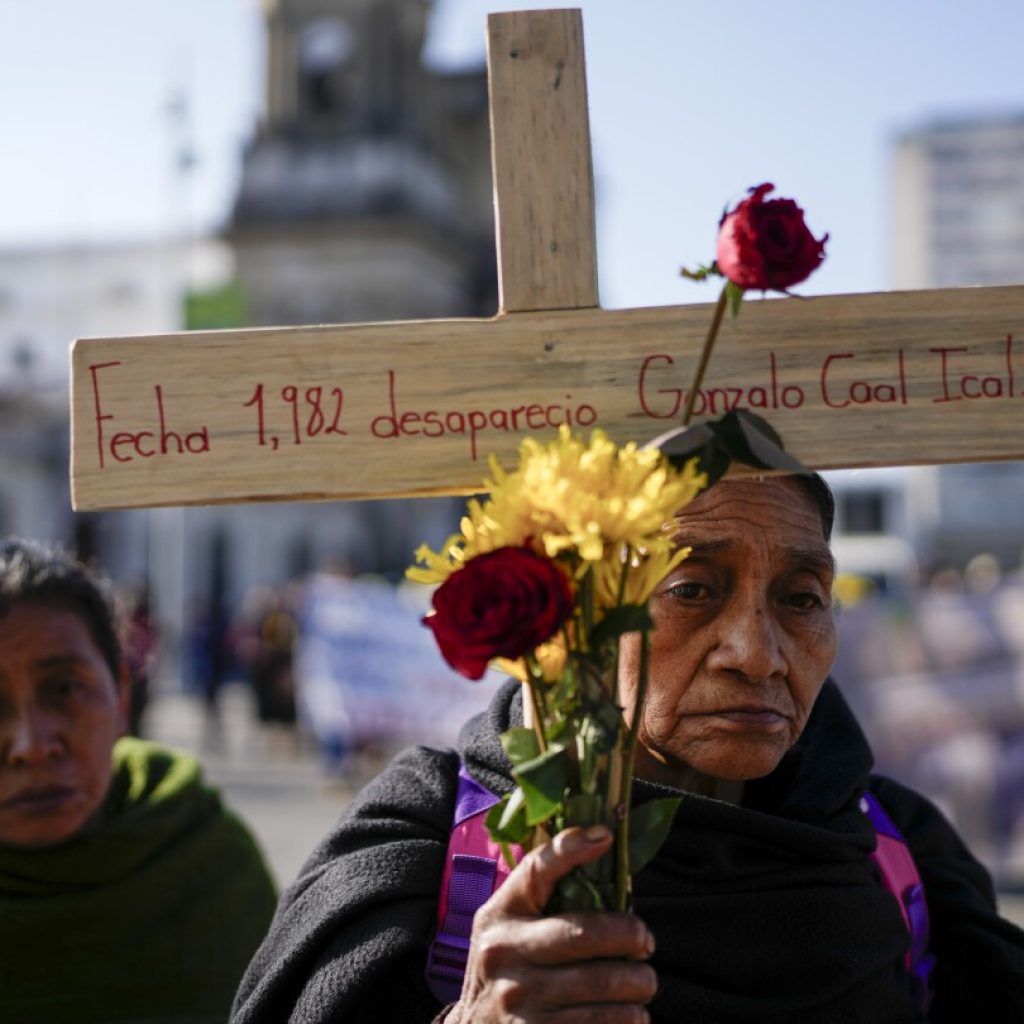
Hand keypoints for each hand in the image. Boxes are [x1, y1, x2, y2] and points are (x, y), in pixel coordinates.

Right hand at [447, 825, 656, 1022]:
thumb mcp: (509, 920)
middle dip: (632, 937)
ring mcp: (519, 1000)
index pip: (537, 870)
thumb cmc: (506, 964)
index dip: (571, 849)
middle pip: (586, 935)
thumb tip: (601, 836)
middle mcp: (505, 954)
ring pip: (602, 985)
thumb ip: (544, 884)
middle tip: (646, 942)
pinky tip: (630, 1012)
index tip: (604, 836)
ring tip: (642, 982)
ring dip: (638, 984)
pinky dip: (627, 1018)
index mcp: (500, 915)